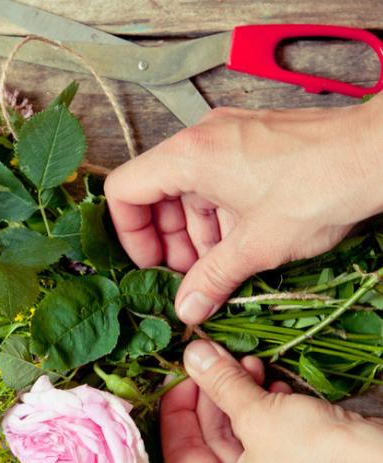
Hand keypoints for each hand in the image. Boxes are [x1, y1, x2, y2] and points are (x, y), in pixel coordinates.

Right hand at [105, 100, 382, 324]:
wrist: (380, 152)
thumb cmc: (320, 186)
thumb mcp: (257, 246)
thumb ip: (212, 279)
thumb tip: (188, 308)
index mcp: (188, 156)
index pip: (124, 191)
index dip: (130, 234)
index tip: (152, 264)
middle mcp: (201, 139)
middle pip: (155, 191)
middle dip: (168, 239)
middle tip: (188, 274)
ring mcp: (228, 136)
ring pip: (189, 188)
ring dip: (197, 231)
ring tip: (222, 265)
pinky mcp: (253, 141)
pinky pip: (217, 179)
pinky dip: (221, 213)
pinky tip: (244, 243)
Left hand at [161, 340, 382, 462]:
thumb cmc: (321, 455)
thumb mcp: (258, 414)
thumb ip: (219, 383)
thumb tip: (192, 353)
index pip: (178, 457)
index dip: (176, 410)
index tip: (179, 374)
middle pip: (208, 447)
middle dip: (213, 398)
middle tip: (212, 360)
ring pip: (238, 441)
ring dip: (240, 399)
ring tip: (246, 363)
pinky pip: (265, 445)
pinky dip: (263, 414)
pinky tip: (269, 384)